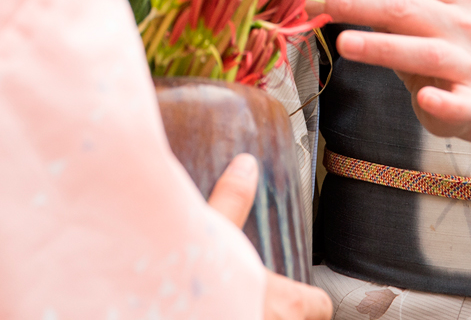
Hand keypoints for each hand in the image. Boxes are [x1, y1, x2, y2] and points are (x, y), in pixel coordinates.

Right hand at [207, 155, 331, 319]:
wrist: (151, 310)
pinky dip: (230, 316)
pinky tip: (214, 312)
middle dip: (284, 314)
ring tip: (237, 305)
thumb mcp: (213, 232)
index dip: (314, 301)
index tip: (309, 298)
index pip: (319, 307)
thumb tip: (246, 164)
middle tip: (264, 298)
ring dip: (259, 315)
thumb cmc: (193, 274)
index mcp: (280, 302)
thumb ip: (232, 202)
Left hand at [309, 0, 470, 185]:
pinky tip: (424, 98)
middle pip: (406, 8)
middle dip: (358, 4)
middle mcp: (464, 24)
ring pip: (425, 52)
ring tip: (344, 44)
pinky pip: (457, 103)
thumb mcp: (417, 16)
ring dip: (383, 47)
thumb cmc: (439, 46)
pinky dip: (441, 101)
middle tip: (318, 3)